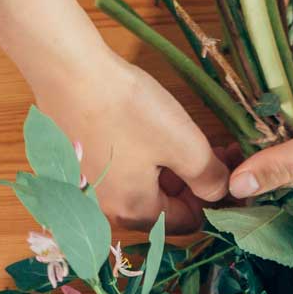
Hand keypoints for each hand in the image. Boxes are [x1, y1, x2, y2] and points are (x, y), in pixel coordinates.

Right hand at [30, 46, 229, 231]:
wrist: (67, 71)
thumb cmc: (128, 110)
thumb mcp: (184, 145)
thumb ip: (209, 178)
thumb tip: (219, 192)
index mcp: (134, 212)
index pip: (187, 222)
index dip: (213, 197)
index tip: (225, 165)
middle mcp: (104, 211)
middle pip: (162, 207)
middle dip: (190, 181)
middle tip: (209, 148)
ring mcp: (84, 188)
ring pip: (138, 187)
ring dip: (165, 169)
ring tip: (179, 136)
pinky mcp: (71, 164)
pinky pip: (115, 171)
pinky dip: (136, 158)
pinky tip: (141, 129)